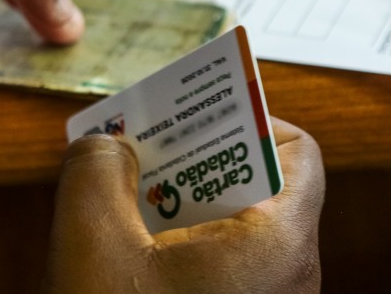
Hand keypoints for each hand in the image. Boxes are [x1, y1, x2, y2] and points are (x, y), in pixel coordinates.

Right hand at [44, 117, 324, 292]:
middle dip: (196, 158)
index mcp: (279, 246)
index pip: (299, 151)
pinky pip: (221, 266)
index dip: (251, 118)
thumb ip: (94, 169)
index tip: (195, 115)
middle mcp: (289, 276)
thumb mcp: (91, 244)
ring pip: (235, 228)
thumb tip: (106, 142)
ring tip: (124, 194)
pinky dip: (179, 242)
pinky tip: (129, 249)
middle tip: (142, 147)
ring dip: (180, 200)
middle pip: (260, 185)